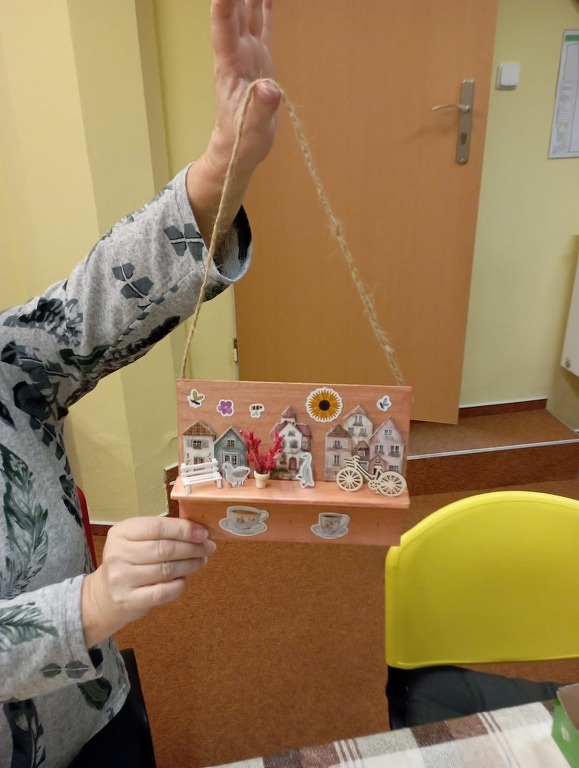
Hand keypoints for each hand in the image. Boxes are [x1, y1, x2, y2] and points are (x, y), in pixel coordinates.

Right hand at [81, 517, 215, 646]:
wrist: (104, 595)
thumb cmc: (128, 561)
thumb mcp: (136, 539)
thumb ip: (161, 533)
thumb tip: (198, 532)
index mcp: (121, 532)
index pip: (157, 527)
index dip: (184, 530)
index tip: (203, 533)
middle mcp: (118, 554)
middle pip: (164, 549)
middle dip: (192, 548)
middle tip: (208, 548)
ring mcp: (121, 579)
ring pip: (166, 570)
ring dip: (190, 565)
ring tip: (201, 561)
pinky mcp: (128, 600)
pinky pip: (163, 592)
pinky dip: (179, 585)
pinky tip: (184, 579)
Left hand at [187, 0, 279, 242]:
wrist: (240, 147)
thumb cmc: (241, 140)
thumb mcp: (251, 130)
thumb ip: (259, 109)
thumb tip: (270, 90)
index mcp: (231, 67)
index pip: (223, 29)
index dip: (224, 5)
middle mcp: (237, 54)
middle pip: (234, 11)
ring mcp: (248, 55)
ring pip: (246, 14)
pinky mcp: (261, 60)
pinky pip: (262, 27)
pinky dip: (263, 8)